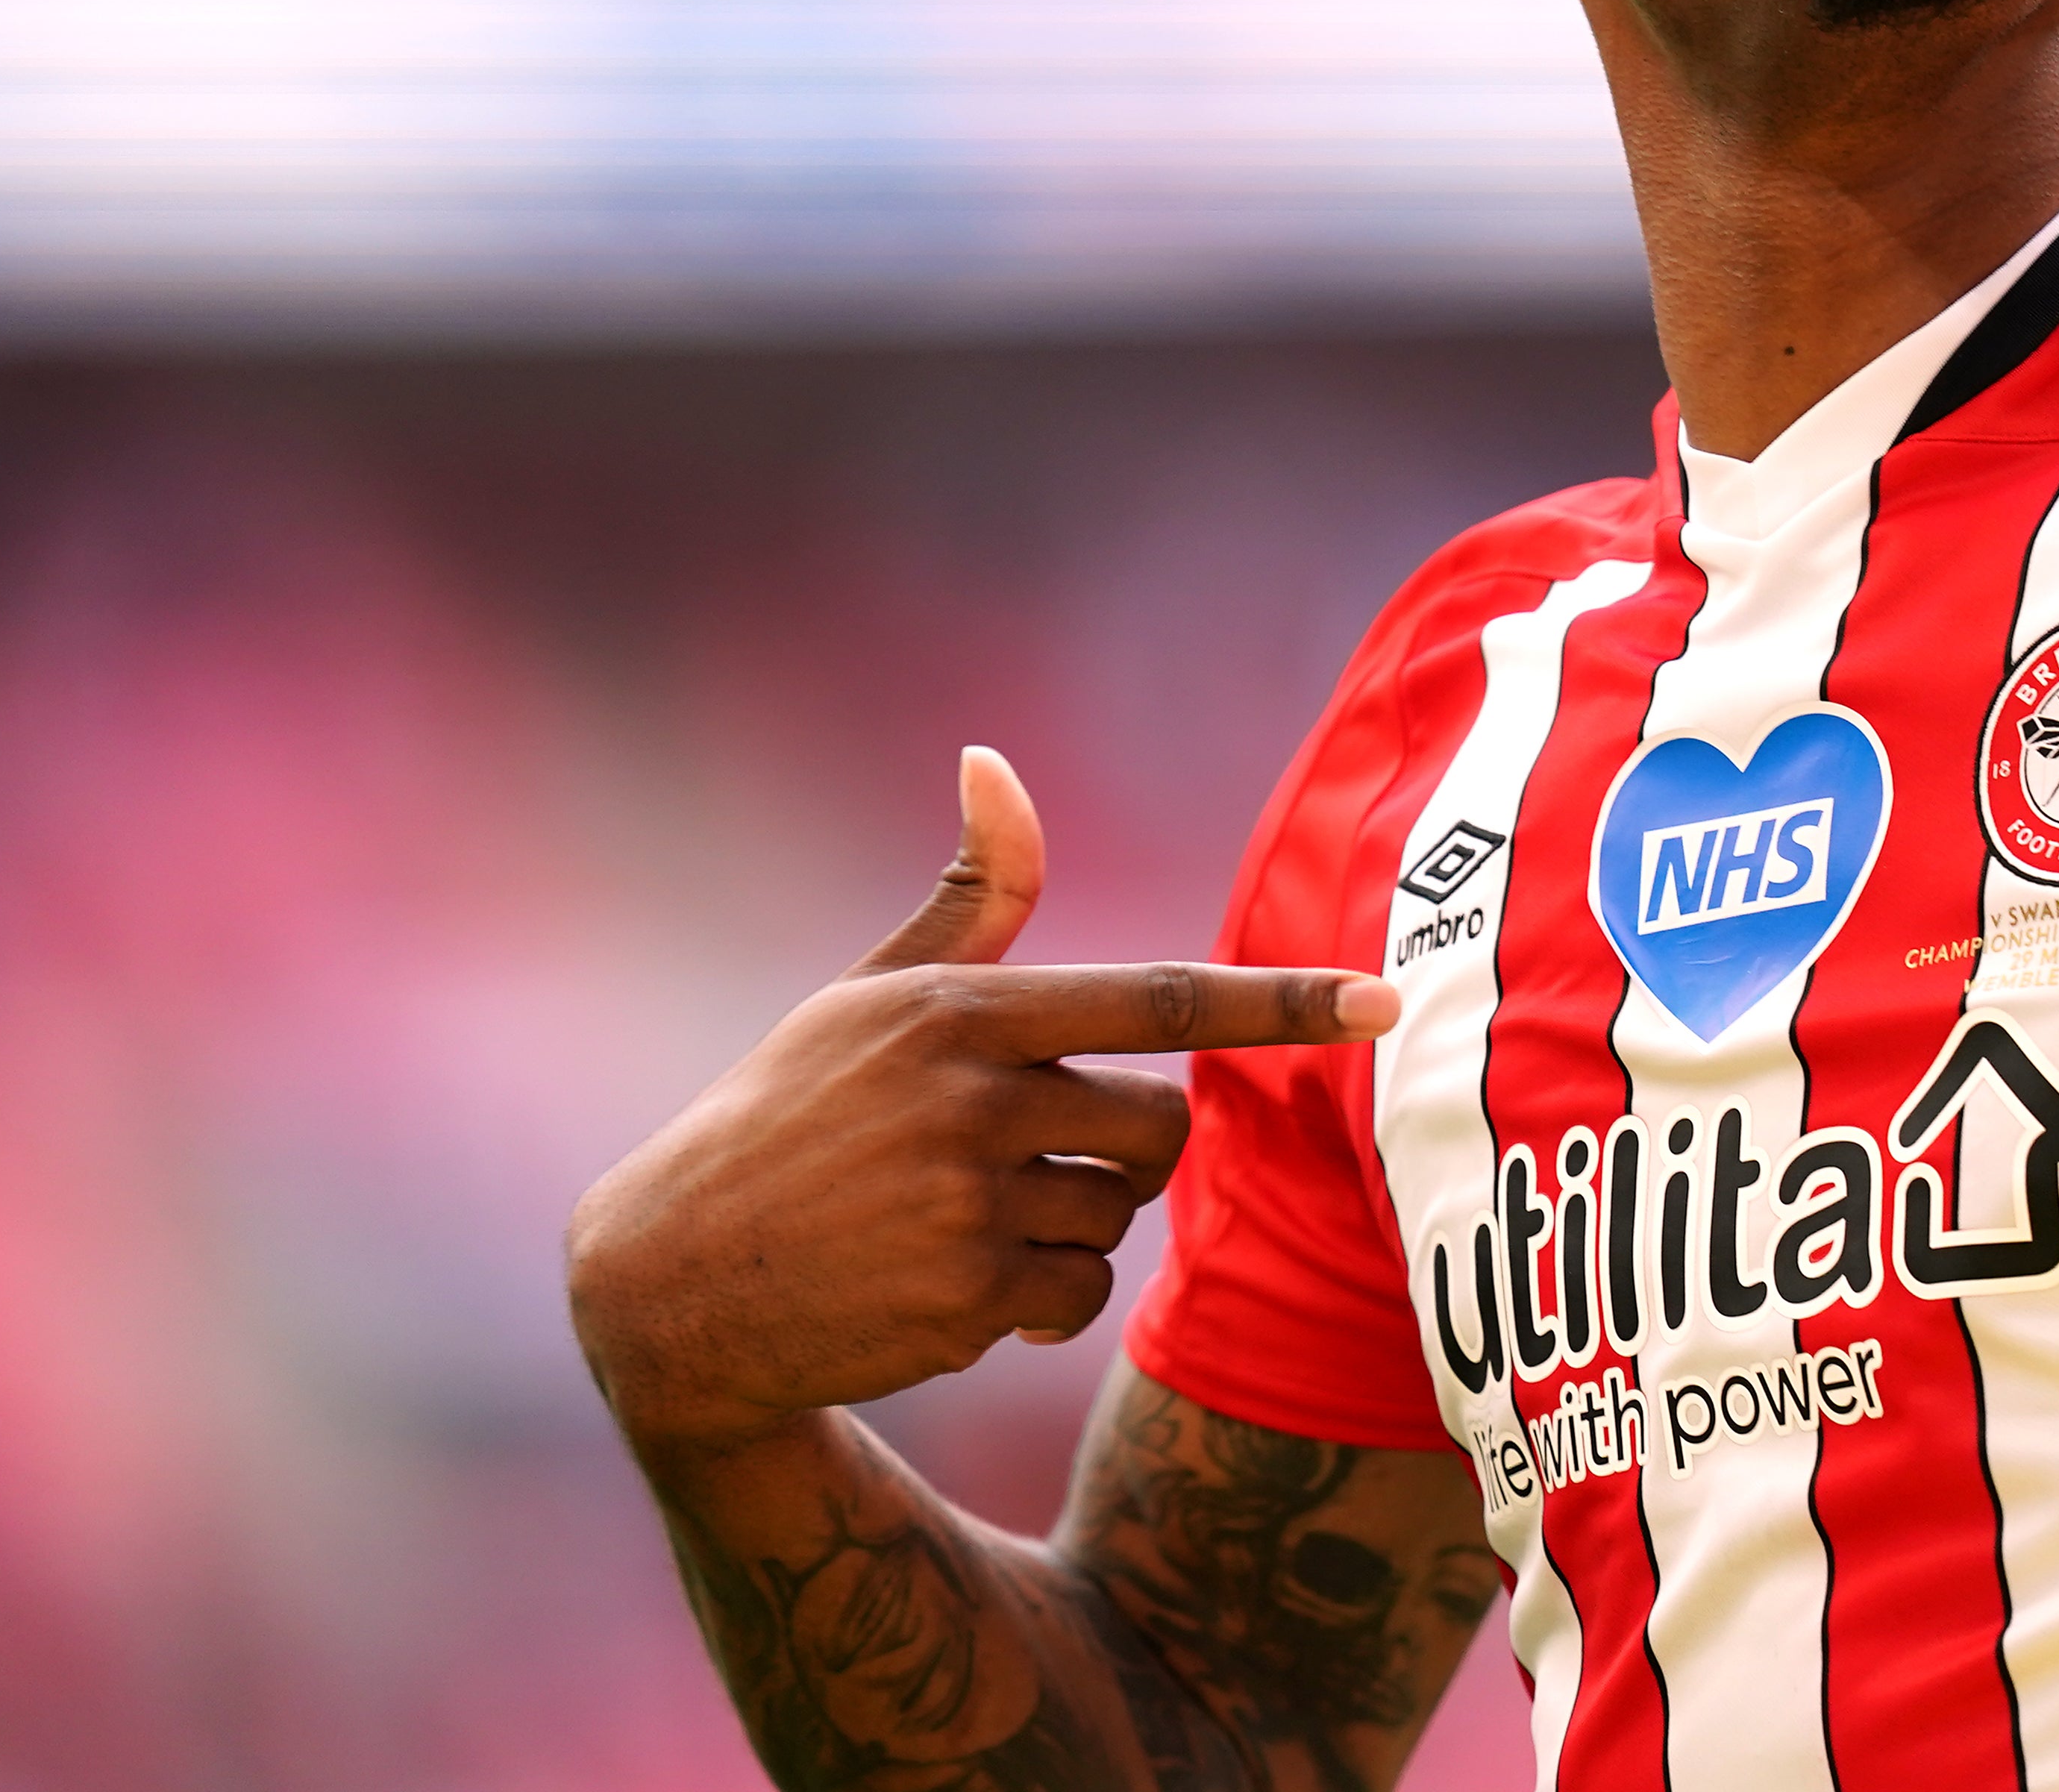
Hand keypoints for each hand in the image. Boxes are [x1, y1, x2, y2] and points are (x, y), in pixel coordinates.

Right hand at [563, 746, 1394, 1456]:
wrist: (674, 1284)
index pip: (1154, 997)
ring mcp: (968, 1205)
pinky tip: (960, 1286)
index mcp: (959, 1012)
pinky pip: (1081, 1293)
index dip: (1279, 1002)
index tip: (1384, 1000)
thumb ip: (969, 897)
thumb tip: (993, 756)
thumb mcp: (867, 997)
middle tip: (1044, 1152)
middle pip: (1164, 1123)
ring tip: (972, 1218)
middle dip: (1134, 1143)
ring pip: (1122, 1213)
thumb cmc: (788, 1117)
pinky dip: (1046, 1299)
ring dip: (1078, 1223)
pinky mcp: (965, 1302)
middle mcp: (970, 1102)